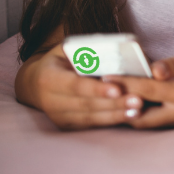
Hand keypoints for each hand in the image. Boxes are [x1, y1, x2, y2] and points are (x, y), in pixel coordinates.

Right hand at [18, 46, 134, 129]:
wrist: (36, 83)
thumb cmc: (61, 60)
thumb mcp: (68, 49)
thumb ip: (87, 49)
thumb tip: (118, 48)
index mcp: (48, 78)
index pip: (75, 85)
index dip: (96, 89)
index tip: (117, 89)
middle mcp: (49, 100)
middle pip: (86, 104)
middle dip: (113, 104)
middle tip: (137, 101)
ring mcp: (57, 116)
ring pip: (90, 117)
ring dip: (115, 115)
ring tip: (137, 110)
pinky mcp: (66, 125)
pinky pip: (90, 124)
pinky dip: (110, 121)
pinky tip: (129, 117)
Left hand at [108, 46, 173, 128]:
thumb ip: (173, 64)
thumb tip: (152, 70)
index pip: (147, 89)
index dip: (124, 83)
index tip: (103, 76)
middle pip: (139, 115)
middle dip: (118, 105)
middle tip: (98, 93)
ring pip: (144, 123)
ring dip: (126, 111)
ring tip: (107, 99)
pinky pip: (153, 122)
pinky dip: (138, 113)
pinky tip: (125, 102)